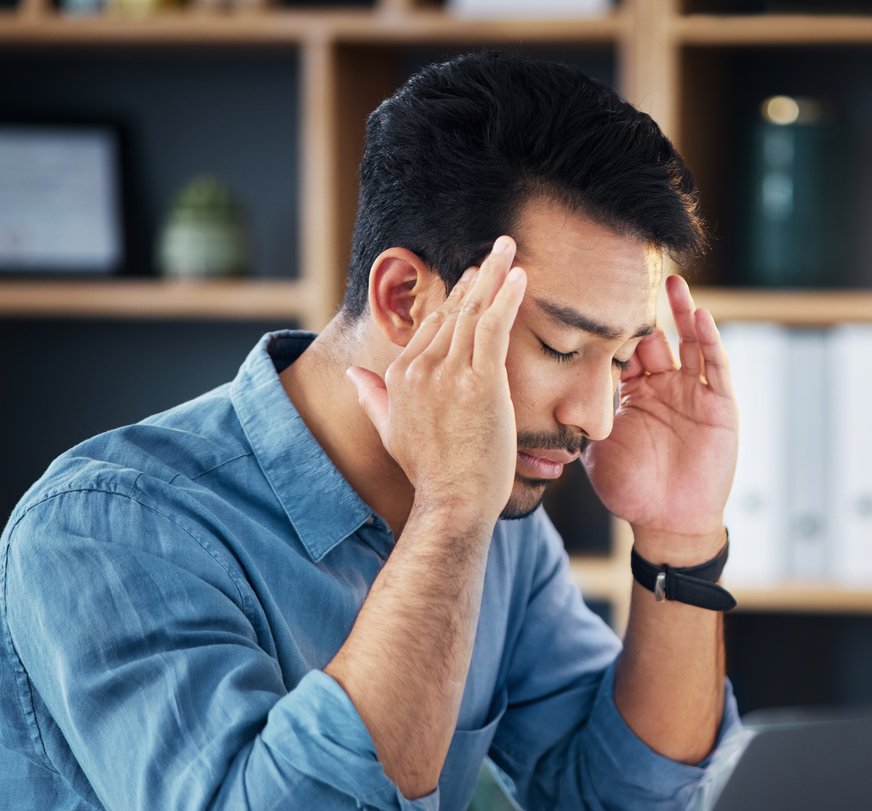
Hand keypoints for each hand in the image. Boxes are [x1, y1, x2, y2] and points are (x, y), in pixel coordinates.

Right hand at [347, 238, 526, 525]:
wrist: (453, 502)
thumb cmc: (429, 473)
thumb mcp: (390, 431)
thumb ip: (372, 398)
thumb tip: (353, 375)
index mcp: (399, 376)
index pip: (429, 326)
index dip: (453, 300)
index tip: (472, 281)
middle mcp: (420, 368)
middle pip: (451, 311)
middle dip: (476, 278)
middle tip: (496, 252)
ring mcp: (448, 373)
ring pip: (472, 311)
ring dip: (493, 274)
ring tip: (507, 248)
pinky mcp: (479, 381)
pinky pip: (493, 327)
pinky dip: (507, 297)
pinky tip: (519, 275)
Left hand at [583, 275, 736, 562]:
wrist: (666, 523)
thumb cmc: (630, 490)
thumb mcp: (596, 448)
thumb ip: (579, 420)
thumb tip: (540, 400)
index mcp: (634, 395)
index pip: (623, 350)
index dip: (611, 325)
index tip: (593, 294)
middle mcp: (664, 388)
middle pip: (656, 338)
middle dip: (646, 308)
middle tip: (632, 272)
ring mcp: (693, 394)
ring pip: (689, 343)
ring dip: (683, 312)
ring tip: (671, 281)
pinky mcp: (720, 406)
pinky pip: (715, 368)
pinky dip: (709, 342)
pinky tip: (700, 317)